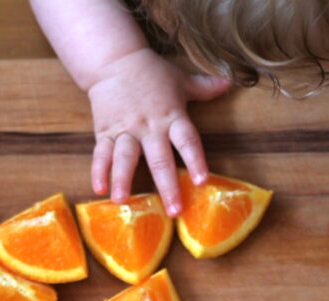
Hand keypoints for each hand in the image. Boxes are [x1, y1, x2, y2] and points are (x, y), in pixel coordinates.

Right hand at [87, 48, 230, 215]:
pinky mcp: (105, 131)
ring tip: (122, 202)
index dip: (195, 159)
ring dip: (123, 179)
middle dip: (166, 185)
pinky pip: (101, 153)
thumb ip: (204, 88)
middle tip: (173, 210)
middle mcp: (149, 126)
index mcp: (171, 115)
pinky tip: (98, 189)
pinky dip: (98, 171)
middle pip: (159, 158)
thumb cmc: (151, 73)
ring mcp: (125, 130)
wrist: (114, 60)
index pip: (187, 140)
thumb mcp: (180, 79)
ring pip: (125, 158)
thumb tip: (230, 84)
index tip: (202, 181)